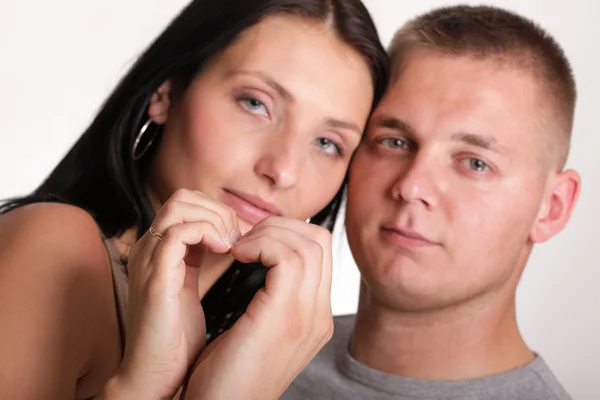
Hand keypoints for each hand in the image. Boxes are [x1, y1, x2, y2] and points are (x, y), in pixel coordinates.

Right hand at [111, 189, 240, 398]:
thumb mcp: (191, 287)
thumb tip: (233, 237)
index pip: (188, 204)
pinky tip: (225, 251)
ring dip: (216, 219)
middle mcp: (151, 249)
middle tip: (240, 238)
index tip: (243, 237)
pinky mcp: (155, 277)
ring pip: (179, 206)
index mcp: (160, 250)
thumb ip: (201, 259)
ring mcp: (149, 261)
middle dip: (219, 211)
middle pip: (183, 197)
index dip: (219, 212)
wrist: (155, 376)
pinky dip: (206, 233)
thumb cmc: (176, 338)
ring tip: (233, 244)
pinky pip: (177, 233)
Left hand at [183, 216, 333, 399]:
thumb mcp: (260, 329)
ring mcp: (307, 317)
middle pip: (320, 240)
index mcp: (315, 316)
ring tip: (240, 247)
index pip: (321, 251)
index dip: (287, 233)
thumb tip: (266, 259)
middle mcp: (319, 315)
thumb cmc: (226, 374)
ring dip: (268, 233)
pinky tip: (238, 255)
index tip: (253, 241)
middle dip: (280, 226)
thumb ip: (272, 297)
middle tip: (246, 239)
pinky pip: (286, 257)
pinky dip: (261, 244)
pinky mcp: (284, 317)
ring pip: (307, 243)